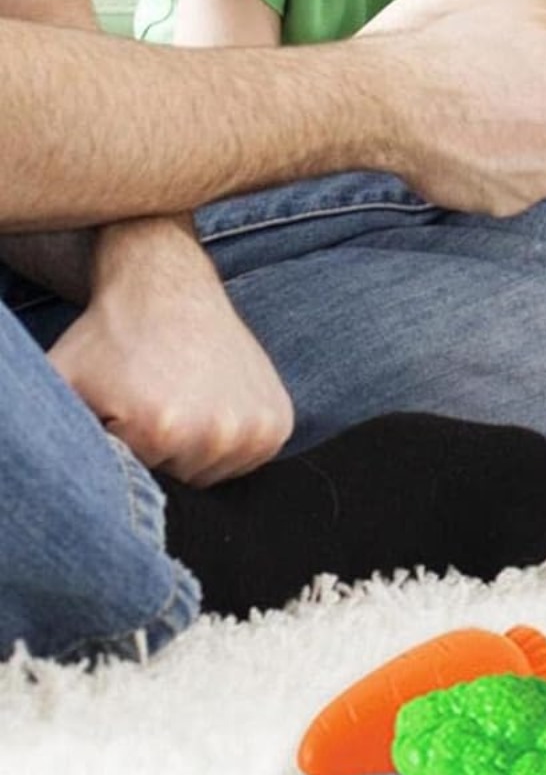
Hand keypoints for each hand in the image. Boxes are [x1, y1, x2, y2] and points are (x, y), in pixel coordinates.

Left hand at [49, 222, 293, 483]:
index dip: (121, 454)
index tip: (120, 416)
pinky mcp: (277, 421)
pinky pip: (247, 459)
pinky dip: (229, 441)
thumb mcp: (61, 385)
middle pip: (177, 486)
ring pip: (212, 477)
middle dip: (158, 458)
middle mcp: (217, 432)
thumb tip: (38, 482)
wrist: (167, 287)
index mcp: (161, 430)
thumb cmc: (109, 340)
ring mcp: (254, 427)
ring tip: (181, 404)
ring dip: (194, 453)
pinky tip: (210, 403)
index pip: (134, 486)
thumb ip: (43, 435)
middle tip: (151, 408)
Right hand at [369, 0, 545, 215]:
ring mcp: (545, 177)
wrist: (391, 99)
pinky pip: (523, 183)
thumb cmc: (453, 43)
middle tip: (530, 85)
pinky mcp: (510, 202)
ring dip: (541, 138)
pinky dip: (507, 166)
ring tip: (493, 111)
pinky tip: (474, 139)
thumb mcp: (515, 0)